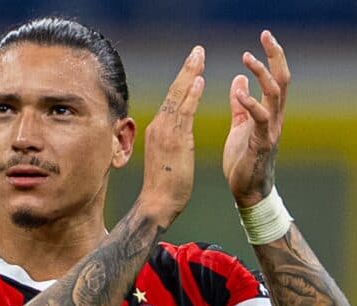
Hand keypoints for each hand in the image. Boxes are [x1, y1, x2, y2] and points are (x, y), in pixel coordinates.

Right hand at [140, 46, 204, 225]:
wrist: (156, 204)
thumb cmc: (163, 186)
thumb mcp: (166, 157)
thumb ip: (170, 140)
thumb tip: (175, 133)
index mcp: (158, 130)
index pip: (172, 99)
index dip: (183, 80)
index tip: (193, 65)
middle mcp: (159, 127)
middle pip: (174, 92)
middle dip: (187, 69)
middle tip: (198, 50)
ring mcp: (166, 133)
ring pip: (178, 97)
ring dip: (190, 74)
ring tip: (200, 56)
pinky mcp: (175, 141)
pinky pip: (184, 113)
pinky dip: (191, 95)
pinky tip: (200, 81)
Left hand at [223, 30, 290, 207]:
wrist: (247, 191)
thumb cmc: (243, 160)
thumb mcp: (240, 126)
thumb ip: (240, 104)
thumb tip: (239, 79)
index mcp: (268, 112)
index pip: (275, 78)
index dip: (271, 57)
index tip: (263, 37)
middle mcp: (274, 118)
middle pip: (281, 80)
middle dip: (275, 56)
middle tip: (266, 35)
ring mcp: (270, 130)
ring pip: (274, 95)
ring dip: (262, 74)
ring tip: (247, 58)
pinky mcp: (262, 143)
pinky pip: (260, 119)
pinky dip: (250, 103)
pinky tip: (239, 91)